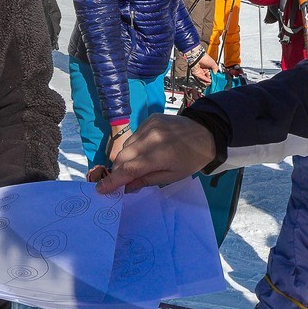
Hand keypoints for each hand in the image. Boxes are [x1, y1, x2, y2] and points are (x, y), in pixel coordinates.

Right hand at [97, 115, 216, 193]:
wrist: (206, 133)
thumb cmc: (191, 159)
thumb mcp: (173, 176)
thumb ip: (147, 180)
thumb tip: (126, 187)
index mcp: (159, 154)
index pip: (128, 169)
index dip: (113, 180)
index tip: (101, 190)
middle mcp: (151, 137)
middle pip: (123, 156)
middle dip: (117, 171)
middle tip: (116, 182)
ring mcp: (150, 125)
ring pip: (127, 145)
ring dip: (125, 158)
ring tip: (132, 167)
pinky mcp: (150, 118)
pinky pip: (134, 135)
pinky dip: (134, 146)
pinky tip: (142, 151)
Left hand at [190, 53, 218, 85]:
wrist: (198, 57)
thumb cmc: (205, 57)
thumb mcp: (213, 63)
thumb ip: (215, 68)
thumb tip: (216, 73)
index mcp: (207, 66)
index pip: (210, 72)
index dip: (213, 75)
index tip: (215, 77)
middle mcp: (203, 69)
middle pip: (207, 76)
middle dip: (210, 78)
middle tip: (213, 80)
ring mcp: (200, 71)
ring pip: (204, 78)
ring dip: (207, 80)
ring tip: (211, 82)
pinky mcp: (197, 73)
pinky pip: (201, 77)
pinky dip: (205, 79)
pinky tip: (209, 80)